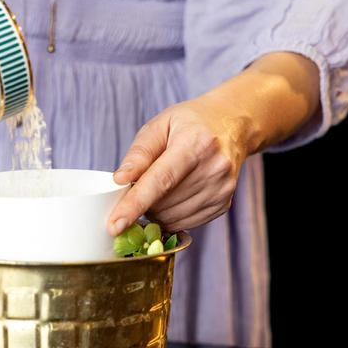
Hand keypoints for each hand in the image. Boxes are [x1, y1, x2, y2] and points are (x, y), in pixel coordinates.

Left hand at [108, 95, 253, 235]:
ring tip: (158, 186)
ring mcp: (222, 189)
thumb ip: (139, 153)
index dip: (135, 204)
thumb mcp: (159, 125)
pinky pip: (185, 223)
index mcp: (196, 143)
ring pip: (172, 218)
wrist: (232, 125)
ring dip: (155, 210)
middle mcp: (214, 168)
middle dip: (141, 201)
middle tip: (139, 183)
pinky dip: (170, 215)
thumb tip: (119, 180)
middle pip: (163, 203)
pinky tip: (172, 195)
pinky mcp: (223, 204)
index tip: (115, 225)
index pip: (160, 181)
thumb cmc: (189, 123)